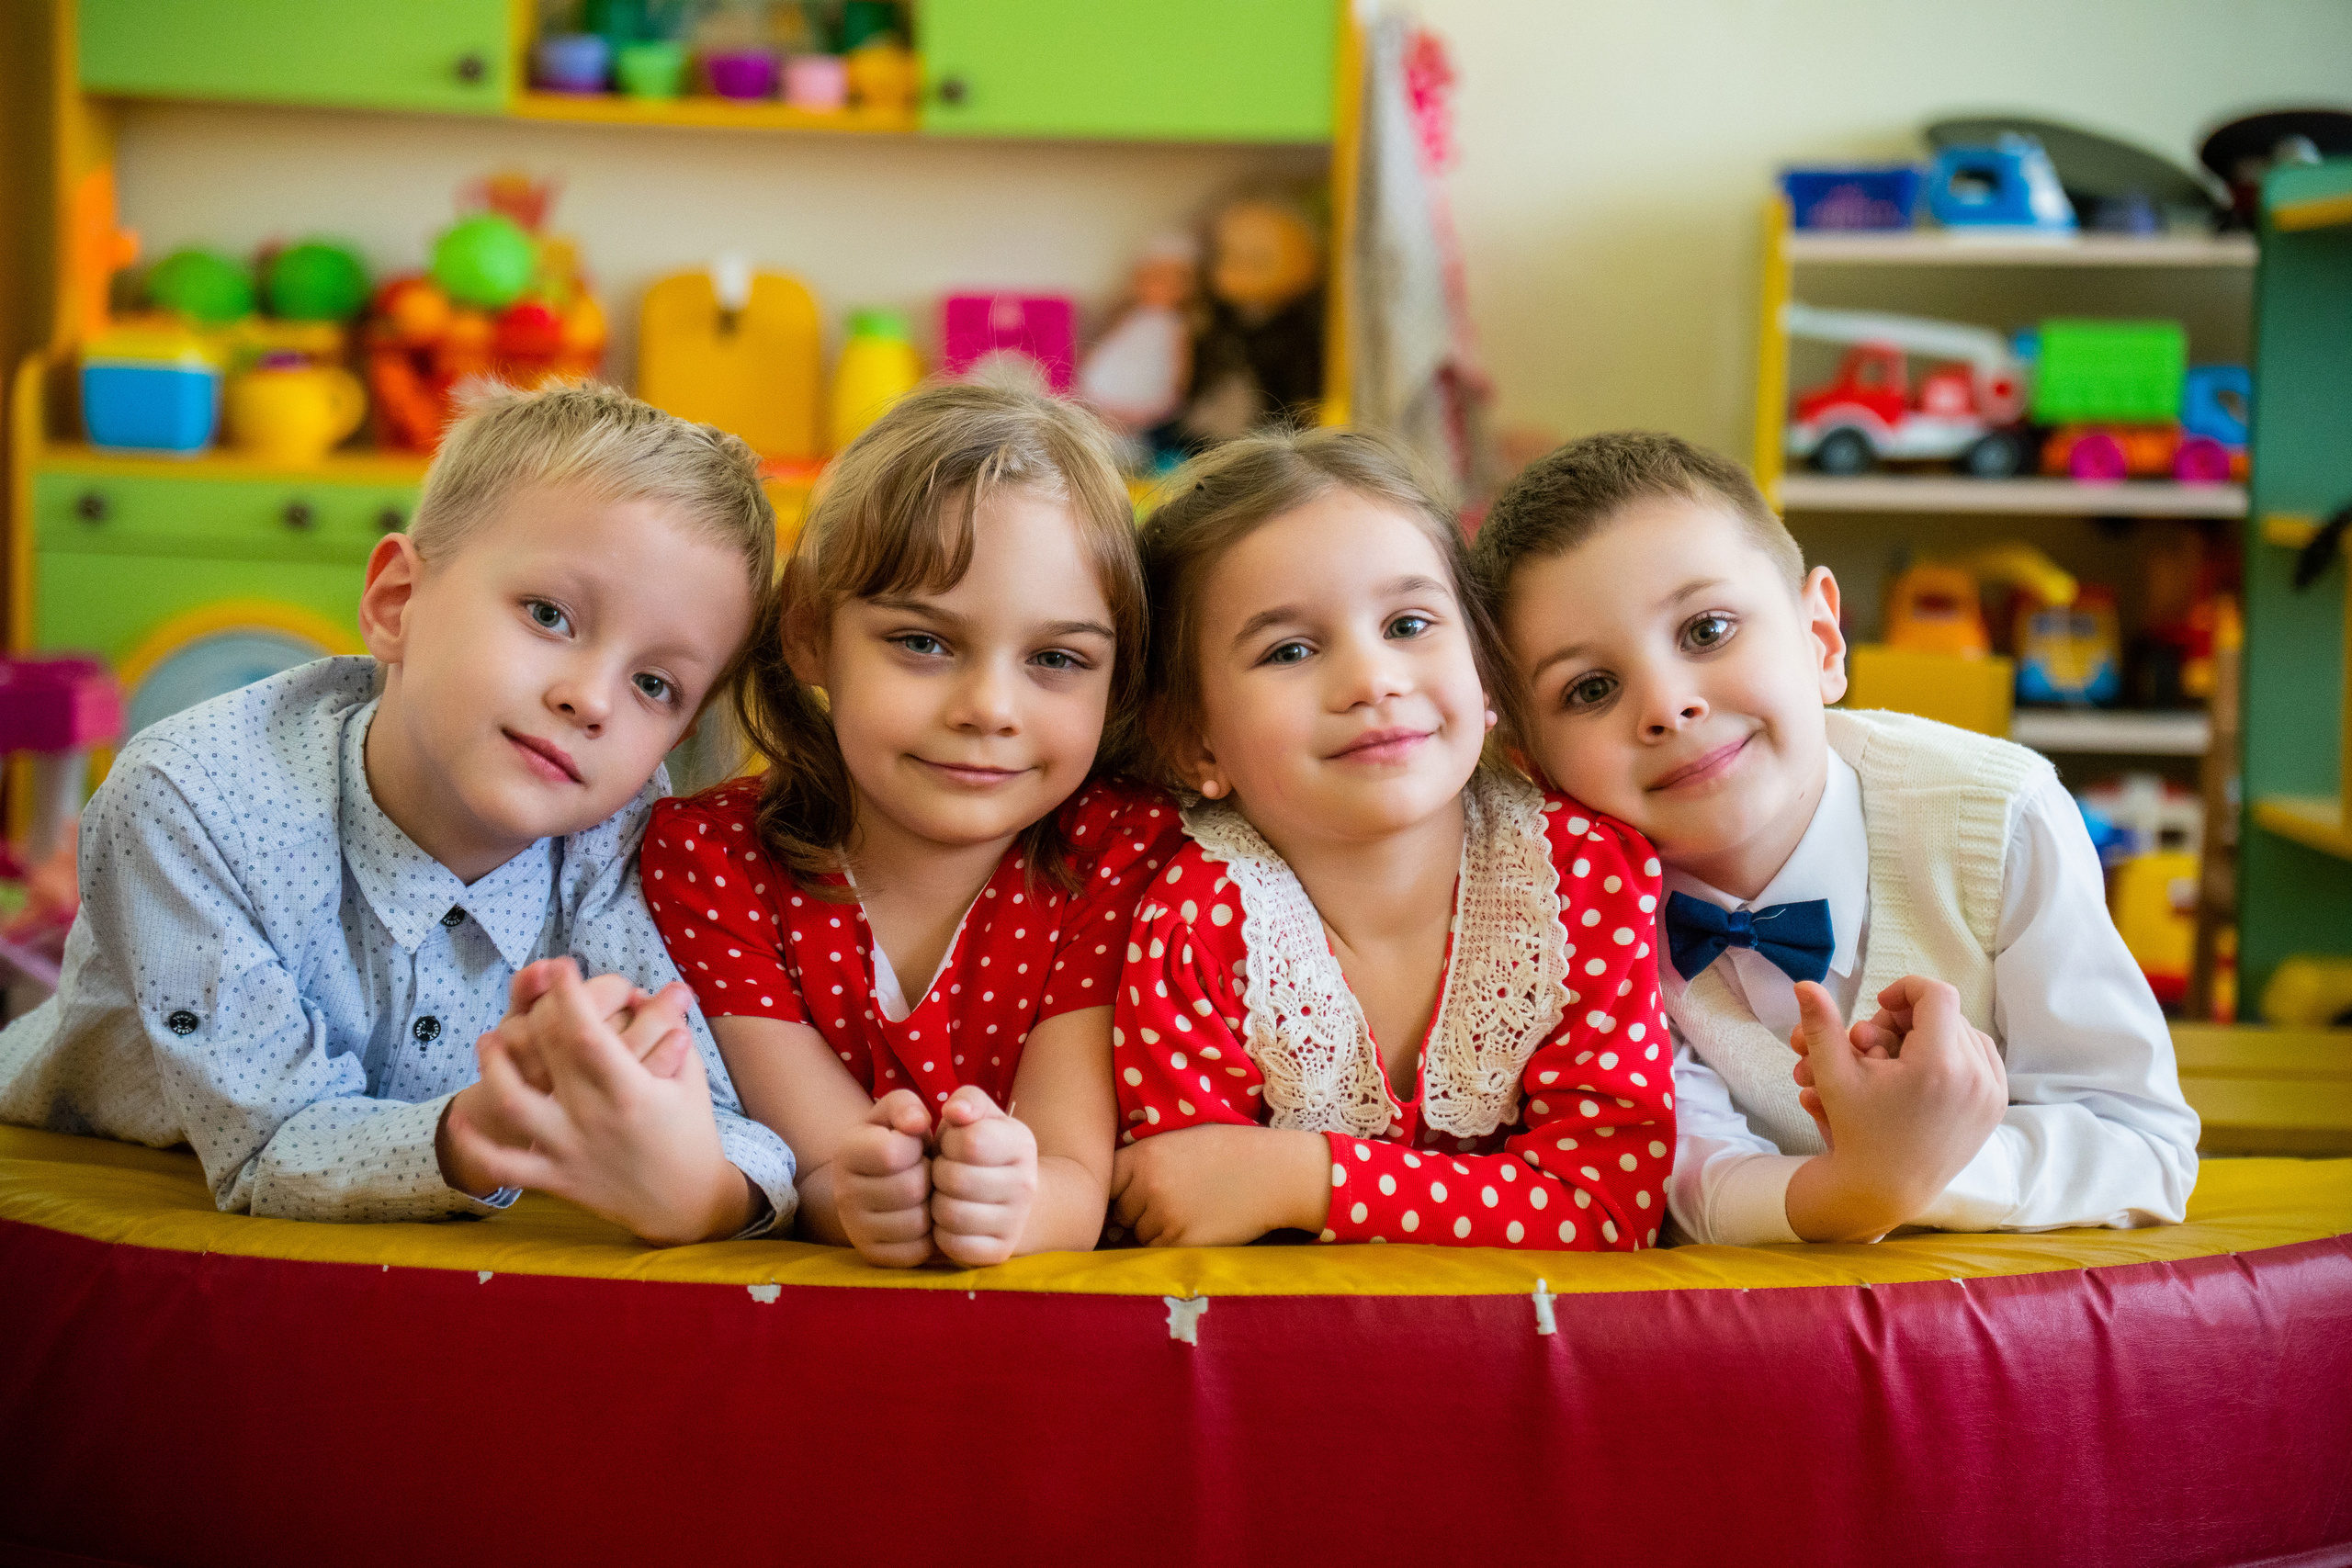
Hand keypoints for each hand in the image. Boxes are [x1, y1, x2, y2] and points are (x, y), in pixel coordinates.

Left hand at [441, 968, 699, 1196]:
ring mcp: (568, 1150)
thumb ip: (673, 1032)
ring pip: (511, 1102)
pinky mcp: (553, 1177)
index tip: (562, 967)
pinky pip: (503, 1162)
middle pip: (546, 1053)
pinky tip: (459, 1115)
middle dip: (535, 1012)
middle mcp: (593, 1118)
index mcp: (631, 1091)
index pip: (588, 1031)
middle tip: (537, 994)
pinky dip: (475, 1143)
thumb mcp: (691, 1078)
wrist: (685, 1203)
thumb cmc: (690, 1133)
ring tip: (489, 1039)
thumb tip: (660, 988)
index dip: (569, 994)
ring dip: (493, 1066)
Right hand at [834, 1089, 937, 1267]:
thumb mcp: (896, 1113)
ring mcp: (856, 1230)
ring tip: (925, 1194)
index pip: (893, 1152)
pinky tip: (925, 1218)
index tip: (915, 1146)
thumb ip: (906, 1106)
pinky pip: (917, 1252)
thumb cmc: (895, 1141)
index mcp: (847, 1152)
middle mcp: (843, 1195)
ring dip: (933, 1207)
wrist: (877, 1182)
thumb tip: (917, 1122)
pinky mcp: (874, 1257)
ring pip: (917, 1223)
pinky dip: (930, 1237)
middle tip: (925, 1172)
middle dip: (929, 1177)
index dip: (916, 1146)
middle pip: (910, 1189)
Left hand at [928, 1086, 1039, 1266]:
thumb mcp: (978, 1115)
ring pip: (951, 1215)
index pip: (970, 1141)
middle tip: (944, 1173)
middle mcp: (1026, 1184)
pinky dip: (942, 1234)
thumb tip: (955, 1111)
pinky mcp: (999, 1252)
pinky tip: (950, 1221)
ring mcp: (1016, 1222)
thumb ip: (967, 1100)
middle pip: (955, 1180)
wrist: (1010, 1197)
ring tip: (945, 1195)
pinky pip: (953, 1245)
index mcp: (1022, 1143)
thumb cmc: (980, 1147)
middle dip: (938, 1174)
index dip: (949, 1142)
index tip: (953, 1146)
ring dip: (937, 1204)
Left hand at [1108, 1124, 1328, 1247]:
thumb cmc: (1231, 1152)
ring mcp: (1164, 1217)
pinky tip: (1194, 1228)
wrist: (1275, 1173)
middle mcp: (1148, 1186)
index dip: (1115, 1191)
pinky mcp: (1182, 1243)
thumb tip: (1115, 1188)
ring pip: (1139, 1235)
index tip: (1127, 1194)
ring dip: (1153, 1232)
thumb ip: (1146, 1159)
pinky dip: (1169, 1247)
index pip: (1105, 1182)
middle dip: (1135, 1213)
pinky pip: (1158, 1252)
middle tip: (1167, 1203)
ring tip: (1186, 1213)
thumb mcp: (1181, 1140)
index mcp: (1144, 1155)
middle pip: (1120, 1213)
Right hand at [1783, 977, 2007, 1242]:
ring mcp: (1992, 1093)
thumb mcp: (1834, 1076)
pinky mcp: (1997, 1107)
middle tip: (1878, 1043)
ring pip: (1966, 1033)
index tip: (1880, 1007)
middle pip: (1947, 1014)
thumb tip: (1804, 984)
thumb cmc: (1858, 1132)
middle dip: (1910, 1020)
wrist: (1887, 1189)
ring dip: (1933, 1035)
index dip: (1905, 990)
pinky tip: (1926, 1072)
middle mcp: (1975, 1076)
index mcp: (1937, 1065)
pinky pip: (1983, 1058)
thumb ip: (1821, 1026)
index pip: (1935, 994)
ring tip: (1900, 1060)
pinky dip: (1956, 1055)